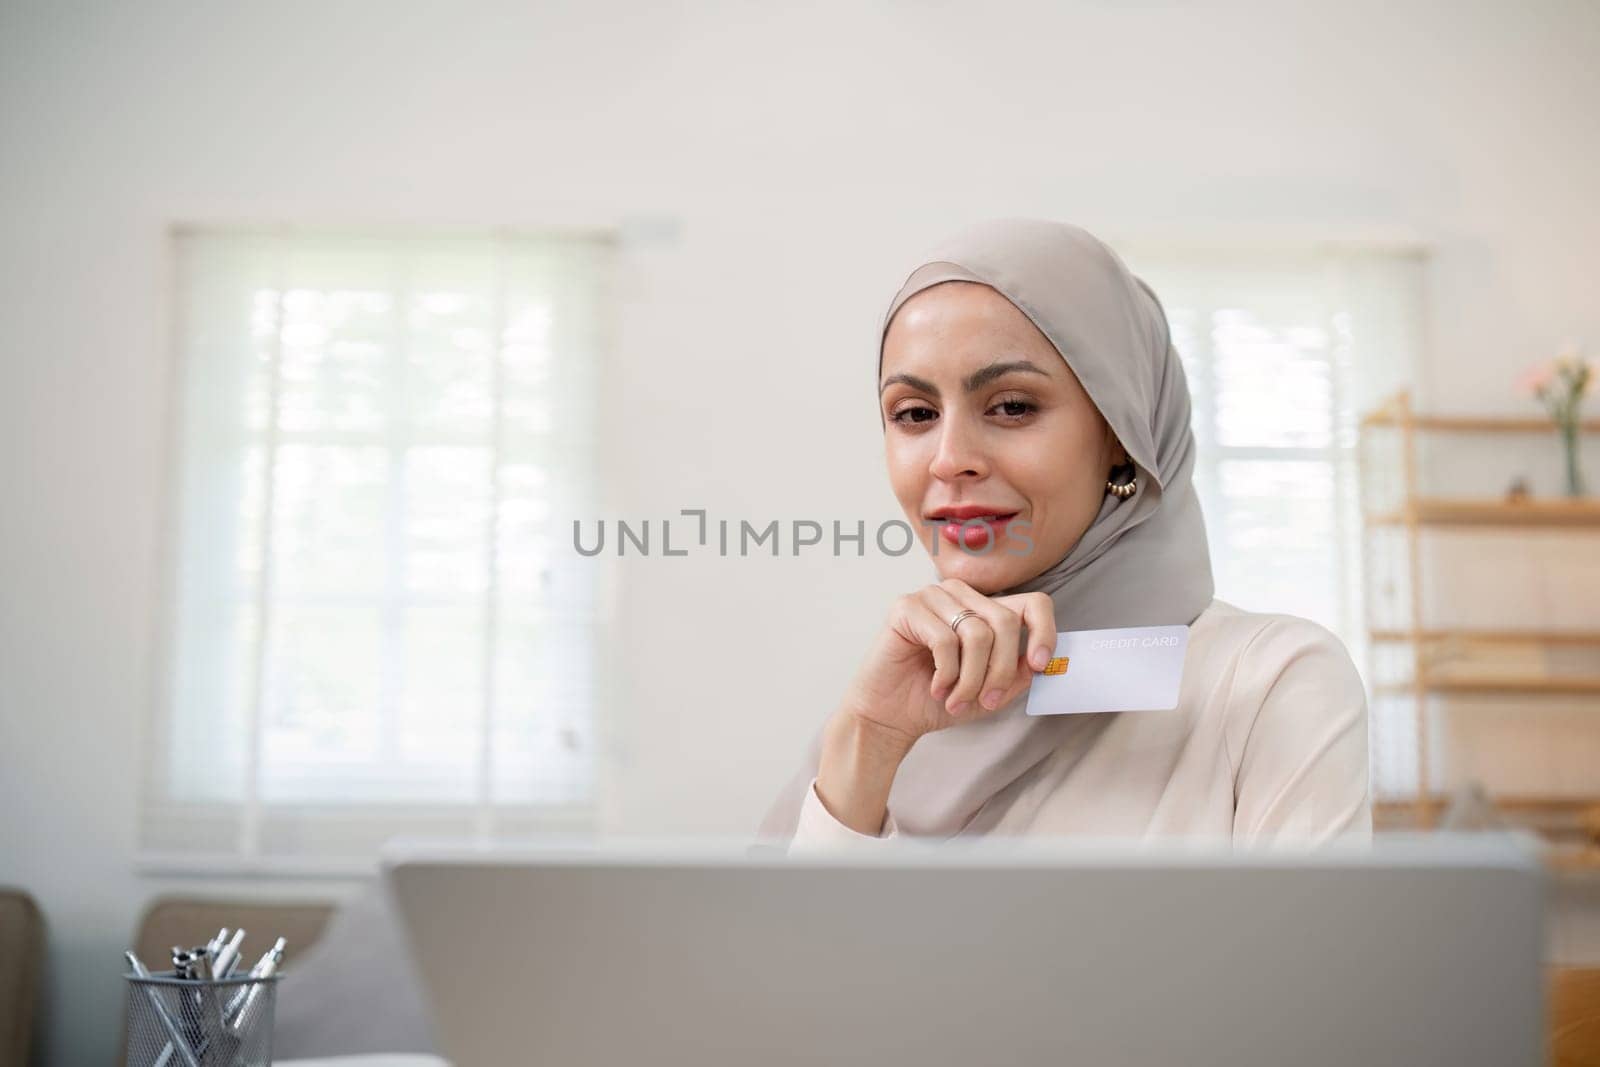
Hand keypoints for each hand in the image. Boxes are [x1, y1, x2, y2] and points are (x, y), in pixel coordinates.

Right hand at [839, 578, 1058, 748]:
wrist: (889, 718)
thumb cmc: (935, 701)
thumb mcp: (989, 692)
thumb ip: (1016, 673)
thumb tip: (1042, 660)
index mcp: (983, 608)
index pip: (1032, 603)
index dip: (1044, 632)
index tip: (1039, 665)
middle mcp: (959, 595)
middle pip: (1005, 622)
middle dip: (999, 671)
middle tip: (986, 701)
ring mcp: (931, 596)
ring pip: (977, 633)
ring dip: (971, 679)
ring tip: (956, 699)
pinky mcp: (906, 608)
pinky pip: (945, 640)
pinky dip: (946, 673)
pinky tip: (936, 687)